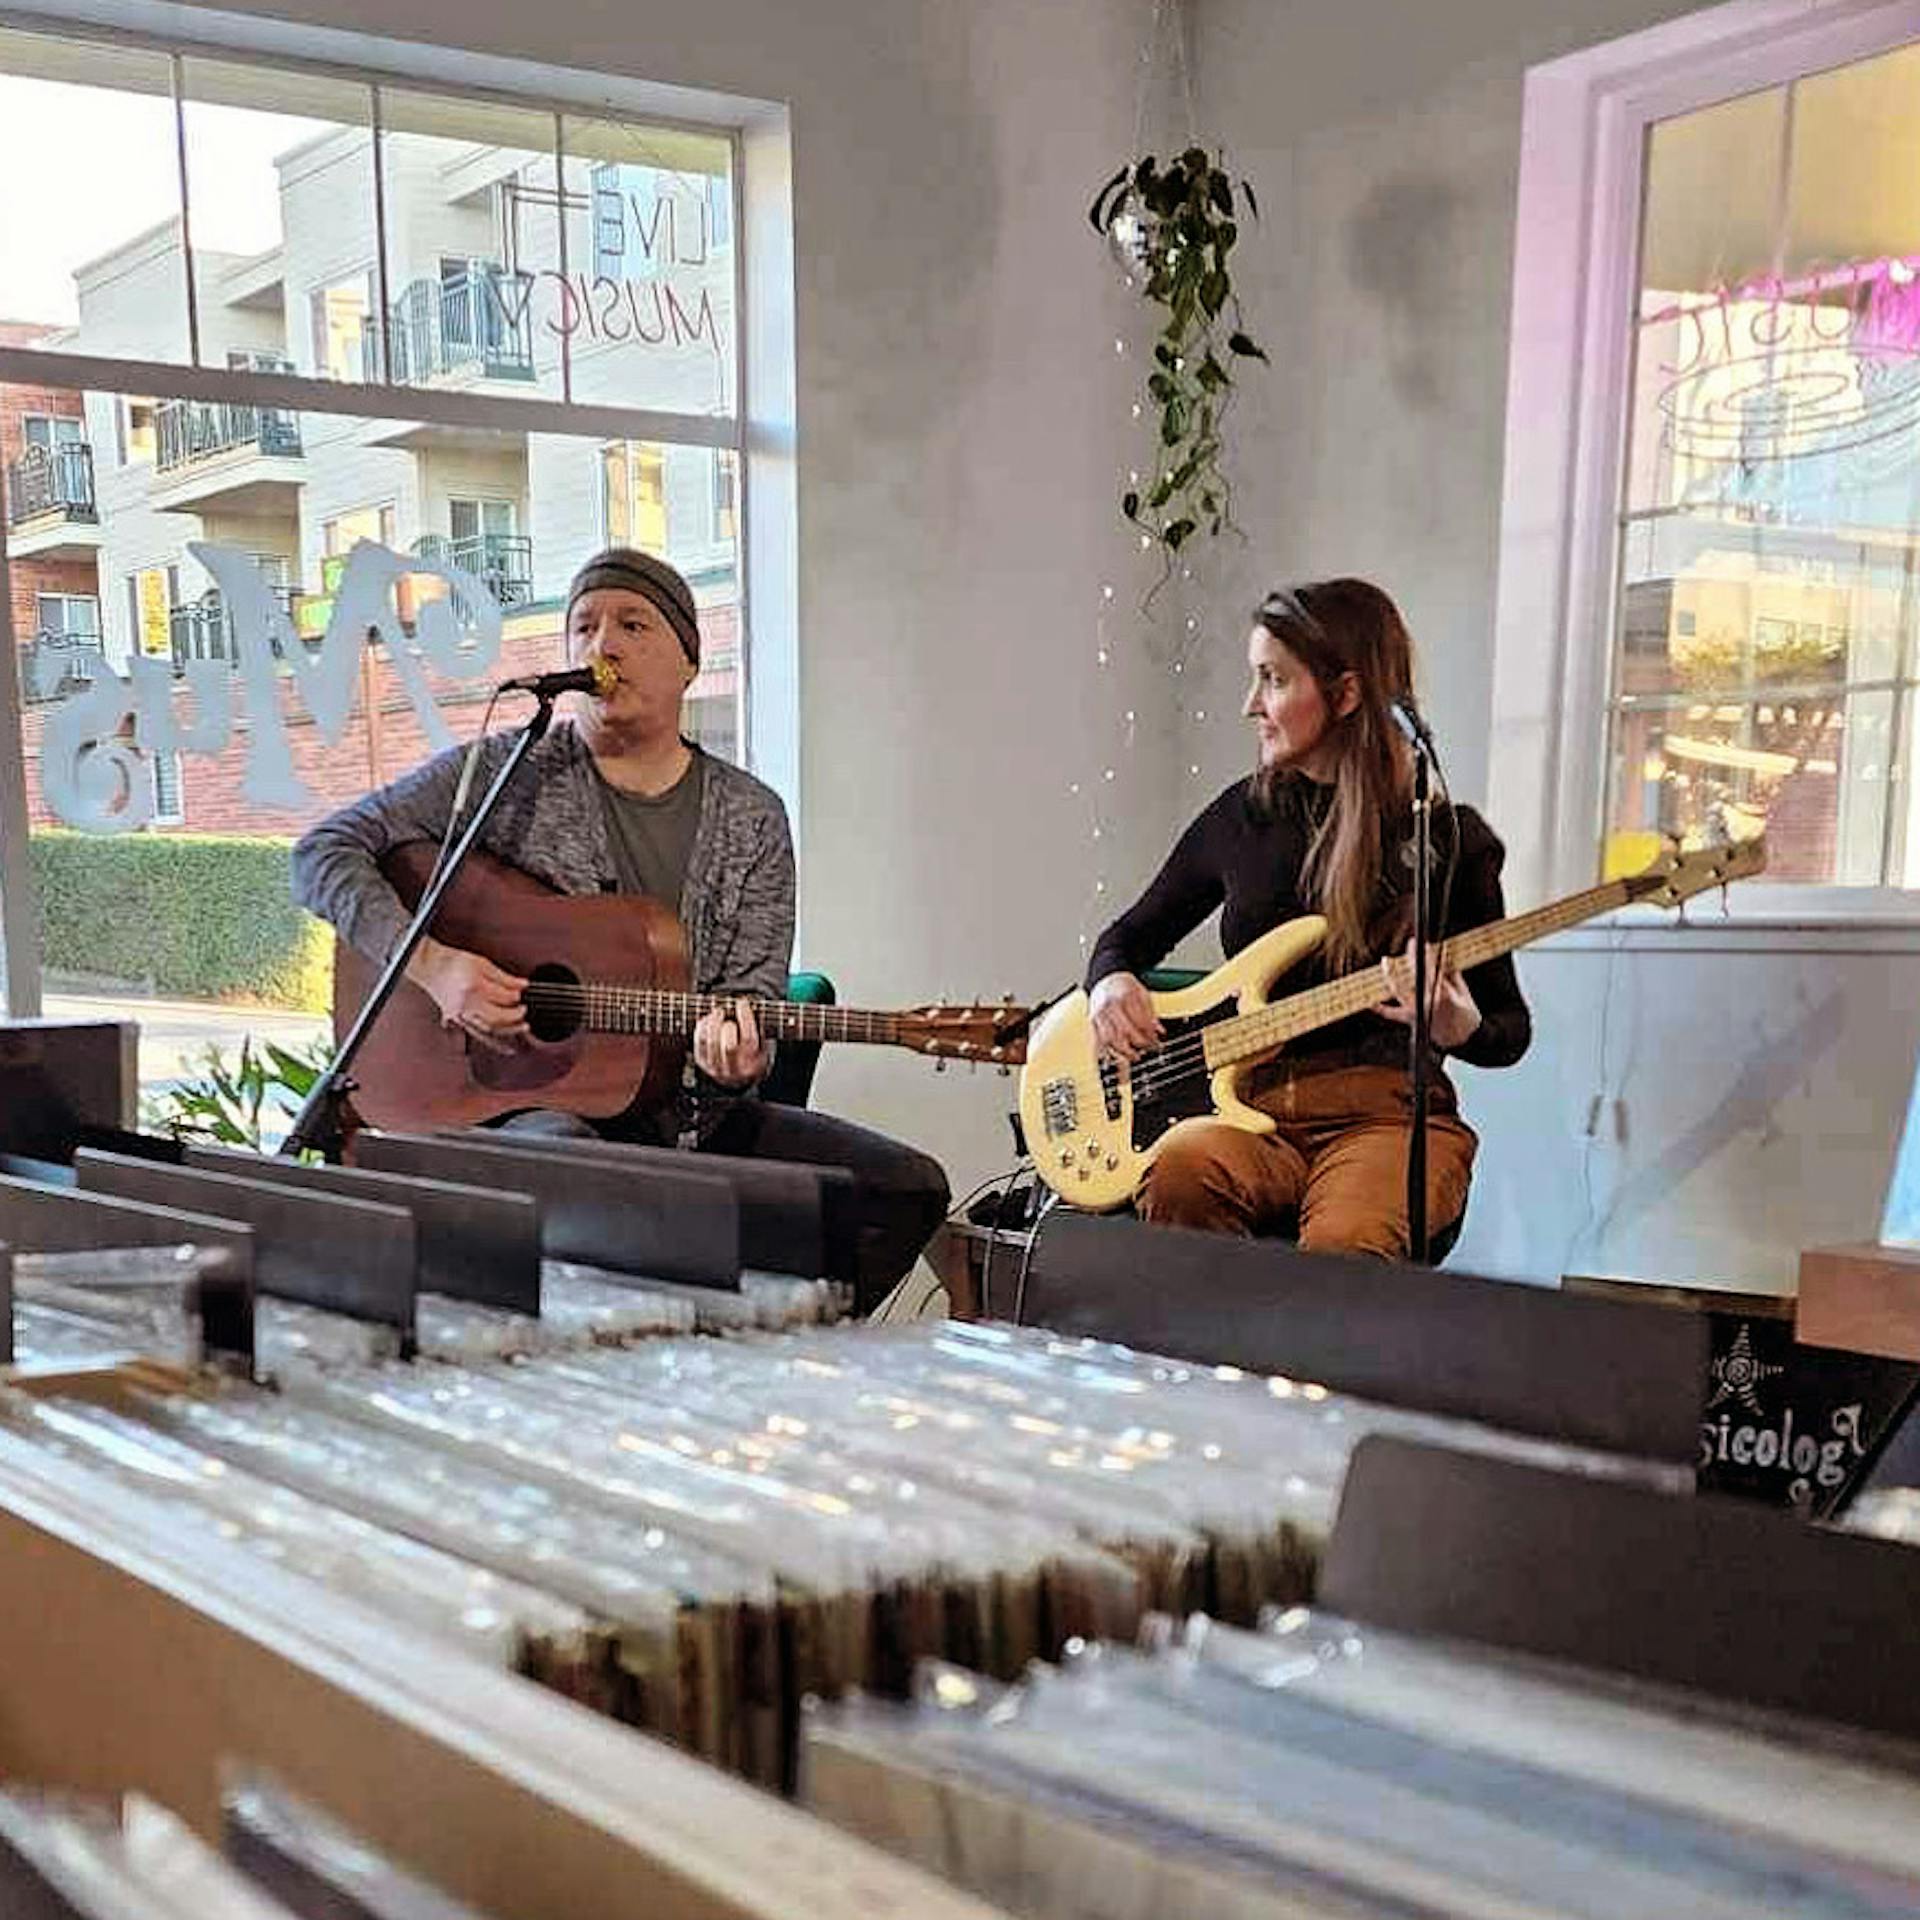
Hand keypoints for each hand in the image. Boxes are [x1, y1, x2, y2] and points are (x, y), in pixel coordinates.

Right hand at [410, 937, 527, 1051]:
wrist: (431, 968)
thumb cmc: (452, 963)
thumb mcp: (482, 963)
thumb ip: (504, 977)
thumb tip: (522, 985)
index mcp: (474, 987)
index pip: (503, 997)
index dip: (517, 996)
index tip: (522, 993)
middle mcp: (466, 1004)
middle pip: (497, 1017)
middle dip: (514, 1016)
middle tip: (524, 1011)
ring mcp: (460, 1015)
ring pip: (488, 1029)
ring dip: (508, 1031)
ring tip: (521, 1028)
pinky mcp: (457, 1021)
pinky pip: (478, 1034)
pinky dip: (493, 1041)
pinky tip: (506, 1047)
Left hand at [693, 996, 770, 1087]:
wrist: (737, 1073)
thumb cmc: (751, 1051)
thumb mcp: (762, 1044)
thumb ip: (759, 1027)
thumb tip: (748, 1006)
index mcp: (753, 1065)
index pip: (749, 1040)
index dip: (745, 1018)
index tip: (742, 1003)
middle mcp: (733, 1070)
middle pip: (729, 1046)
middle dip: (727, 1025)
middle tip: (726, 1012)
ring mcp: (715, 1068)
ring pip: (710, 1043)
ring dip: (713, 1022)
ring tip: (718, 1012)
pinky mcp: (702, 1062)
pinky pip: (699, 1042)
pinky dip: (702, 1026)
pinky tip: (709, 1018)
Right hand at [1089, 971, 1161, 1061]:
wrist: (1107, 979)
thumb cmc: (1125, 987)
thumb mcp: (1143, 995)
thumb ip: (1151, 1014)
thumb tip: (1159, 1031)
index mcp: (1125, 997)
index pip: (1140, 1021)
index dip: (1150, 1035)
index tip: (1157, 1041)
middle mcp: (1110, 1006)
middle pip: (1125, 1032)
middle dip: (1139, 1044)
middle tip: (1149, 1049)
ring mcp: (1099, 1014)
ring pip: (1110, 1039)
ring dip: (1124, 1051)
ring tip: (1134, 1056)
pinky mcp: (1092, 1021)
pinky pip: (1099, 1039)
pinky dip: (1109, 1050)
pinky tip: (1118, 1055)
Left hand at [1378, 946, 1481, 1049]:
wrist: (1462, 1040)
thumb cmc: (1465, 1016)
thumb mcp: (1463, 992)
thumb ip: (1451, 974)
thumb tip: (1443, 955)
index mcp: (1443, 995)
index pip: (1430, 970)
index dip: (1424, 955)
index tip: (1421, 944)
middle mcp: (1426, 1002)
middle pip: (1412, 977)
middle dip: (1409, 959)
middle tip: (1410, 945)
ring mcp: (1415, 1011)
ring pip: (1399, 991)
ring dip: (1391, 975)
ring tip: (1387, 962)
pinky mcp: (1409, 1020)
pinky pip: (1391, 1013)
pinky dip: (1380, 1007)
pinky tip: (1370, 1000)